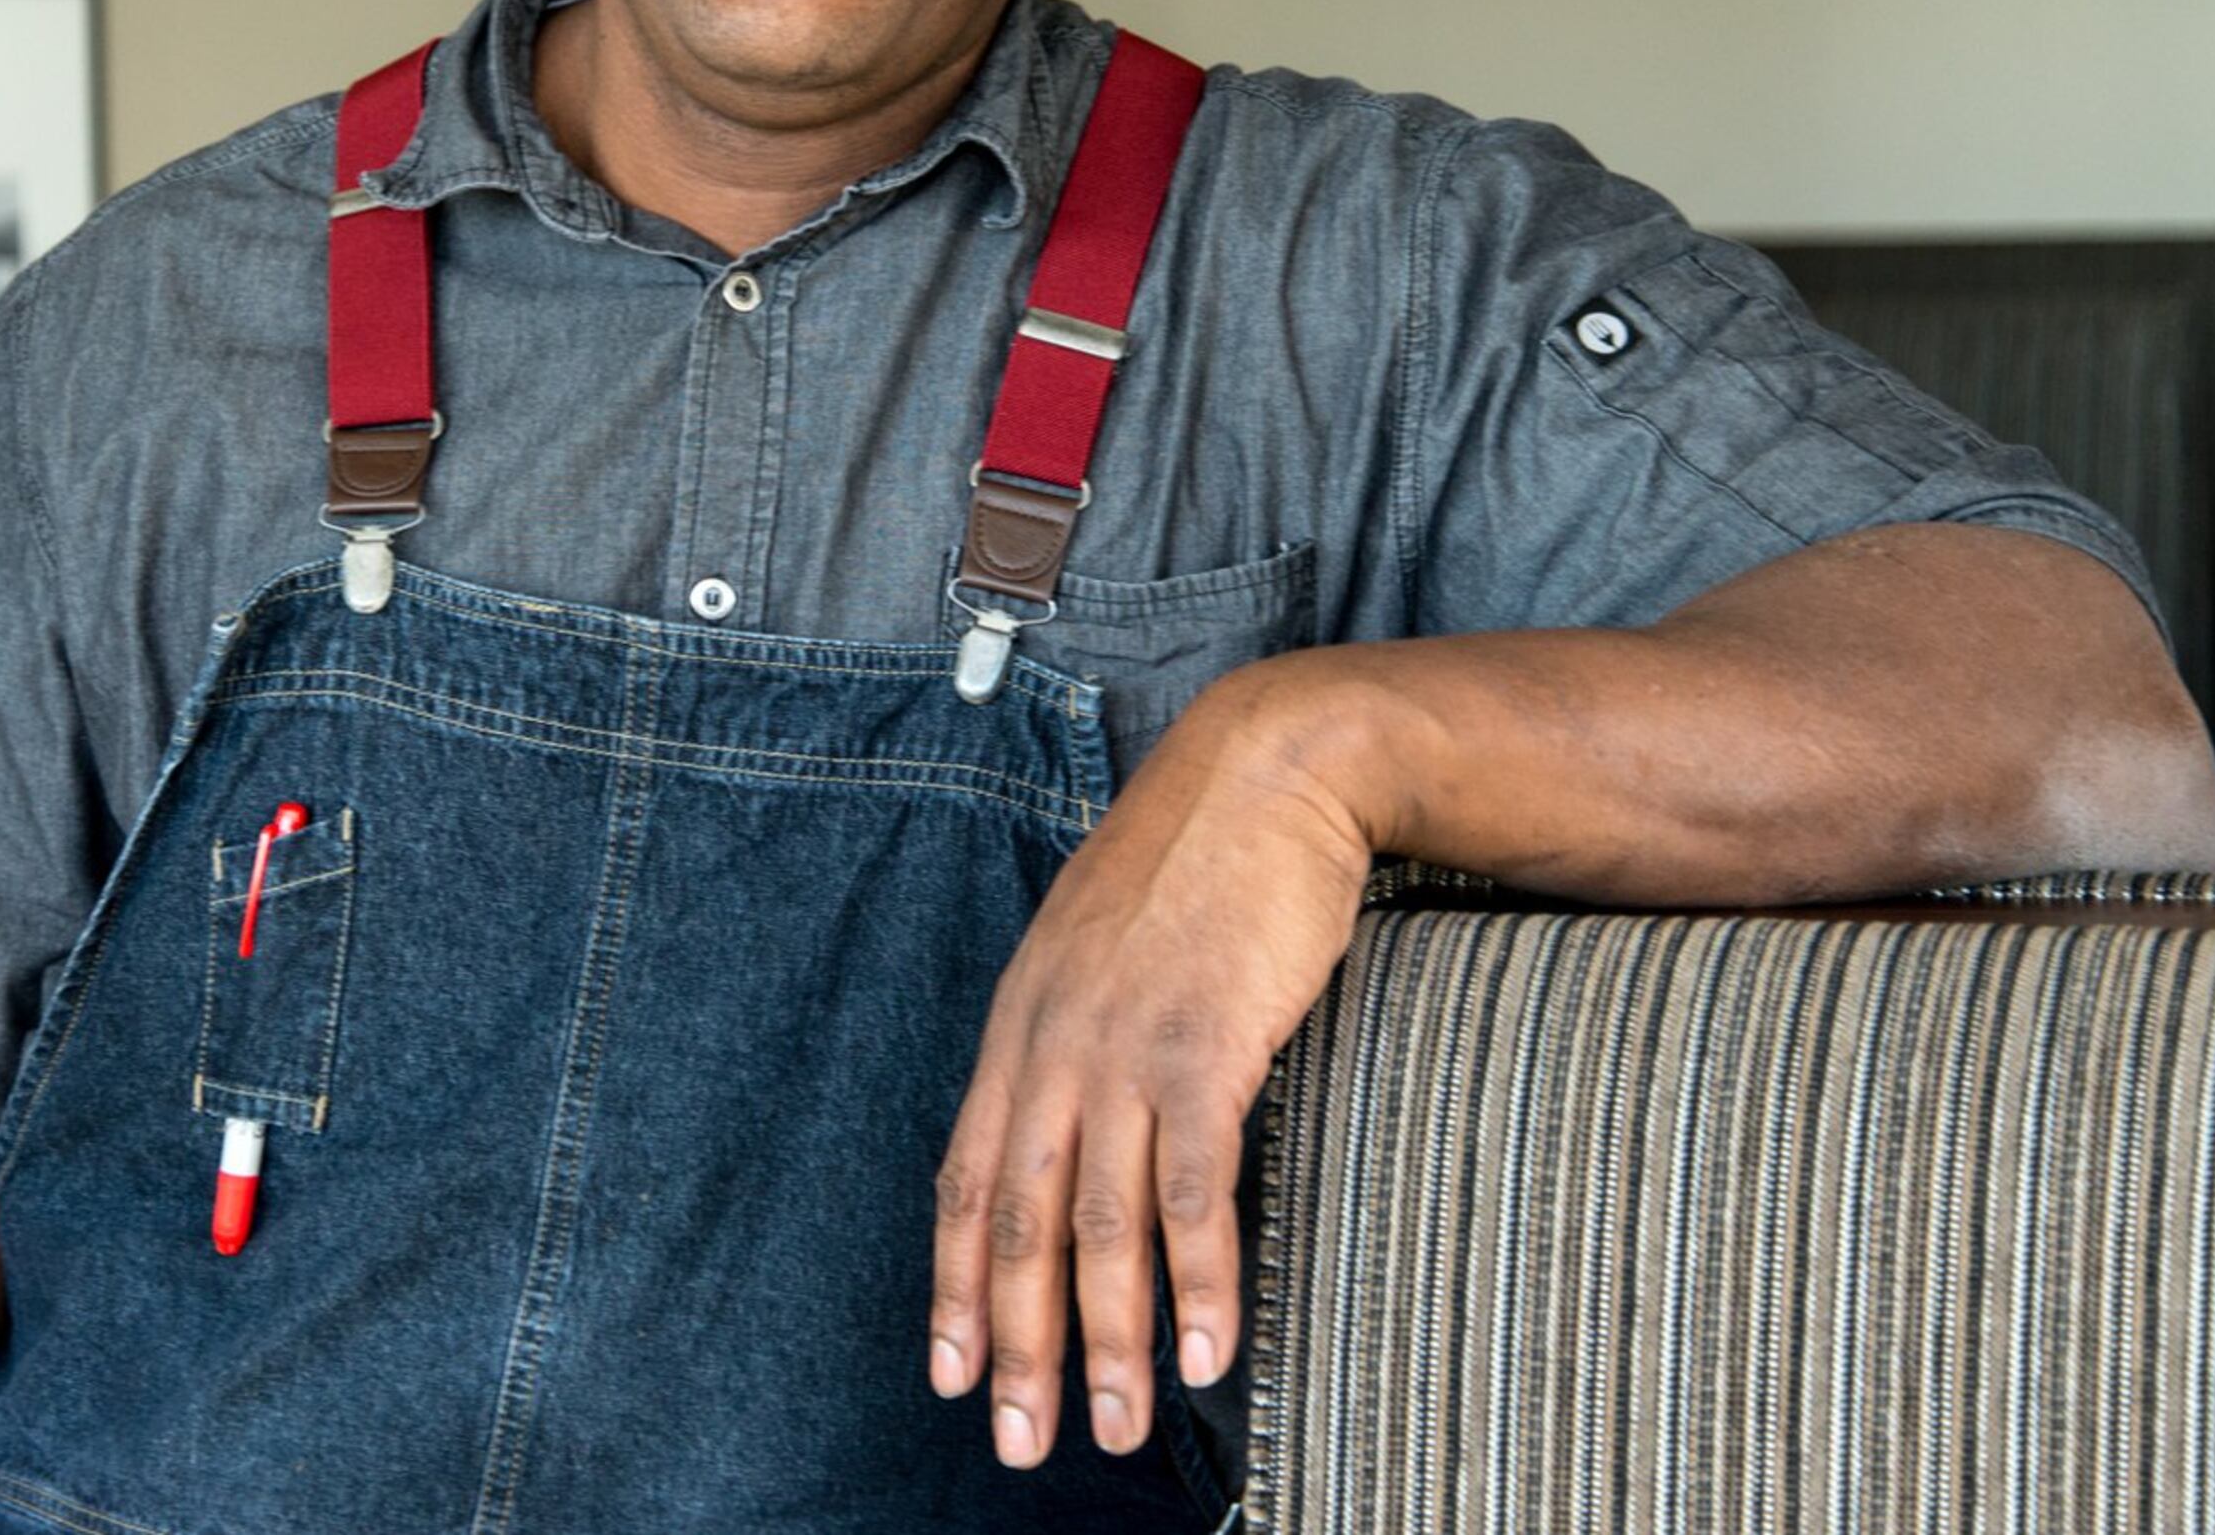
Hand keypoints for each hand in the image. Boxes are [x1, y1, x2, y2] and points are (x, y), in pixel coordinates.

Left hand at [925, 659, 1381, 1467]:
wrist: (1265, 771)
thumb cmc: (1193, 863)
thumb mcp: (1100, 948)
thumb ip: (1077, 1033)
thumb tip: (1077, 1116)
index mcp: (1021, 1027)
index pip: (965, 1180)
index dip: (953, 1285)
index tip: (948, 1373)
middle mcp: (1054, 1045)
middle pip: (1017, 1224)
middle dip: (1015, 1347)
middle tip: (1024, 1444)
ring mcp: (1125, 1047)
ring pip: (1098, 1224)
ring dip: (1109, 1342)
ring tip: (1122, 1430)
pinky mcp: (1206, 1044)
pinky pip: (1194, 1185)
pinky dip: (1200, 1278)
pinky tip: (1210, 1351)